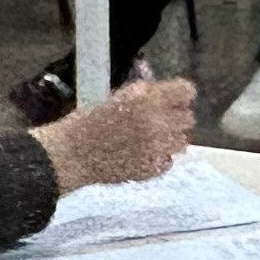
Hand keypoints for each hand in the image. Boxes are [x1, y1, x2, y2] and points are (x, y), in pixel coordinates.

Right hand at [33, 76, 195, 190]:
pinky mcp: (151, 168)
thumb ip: (146, 94)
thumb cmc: (89, 120)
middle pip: (187, 117)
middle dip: (176, 117)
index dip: (180, 95)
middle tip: (161, 120)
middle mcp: (156, 121)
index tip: (175, 99)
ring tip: (153, 139)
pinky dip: (160, 158)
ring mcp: (156, 147)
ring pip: (182, 141)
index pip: (186, 91)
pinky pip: (169, 161)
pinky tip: (144, 155)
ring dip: (170, 138)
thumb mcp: (118, 96)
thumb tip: (167, 94)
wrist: (72, 153)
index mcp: (145, 98)